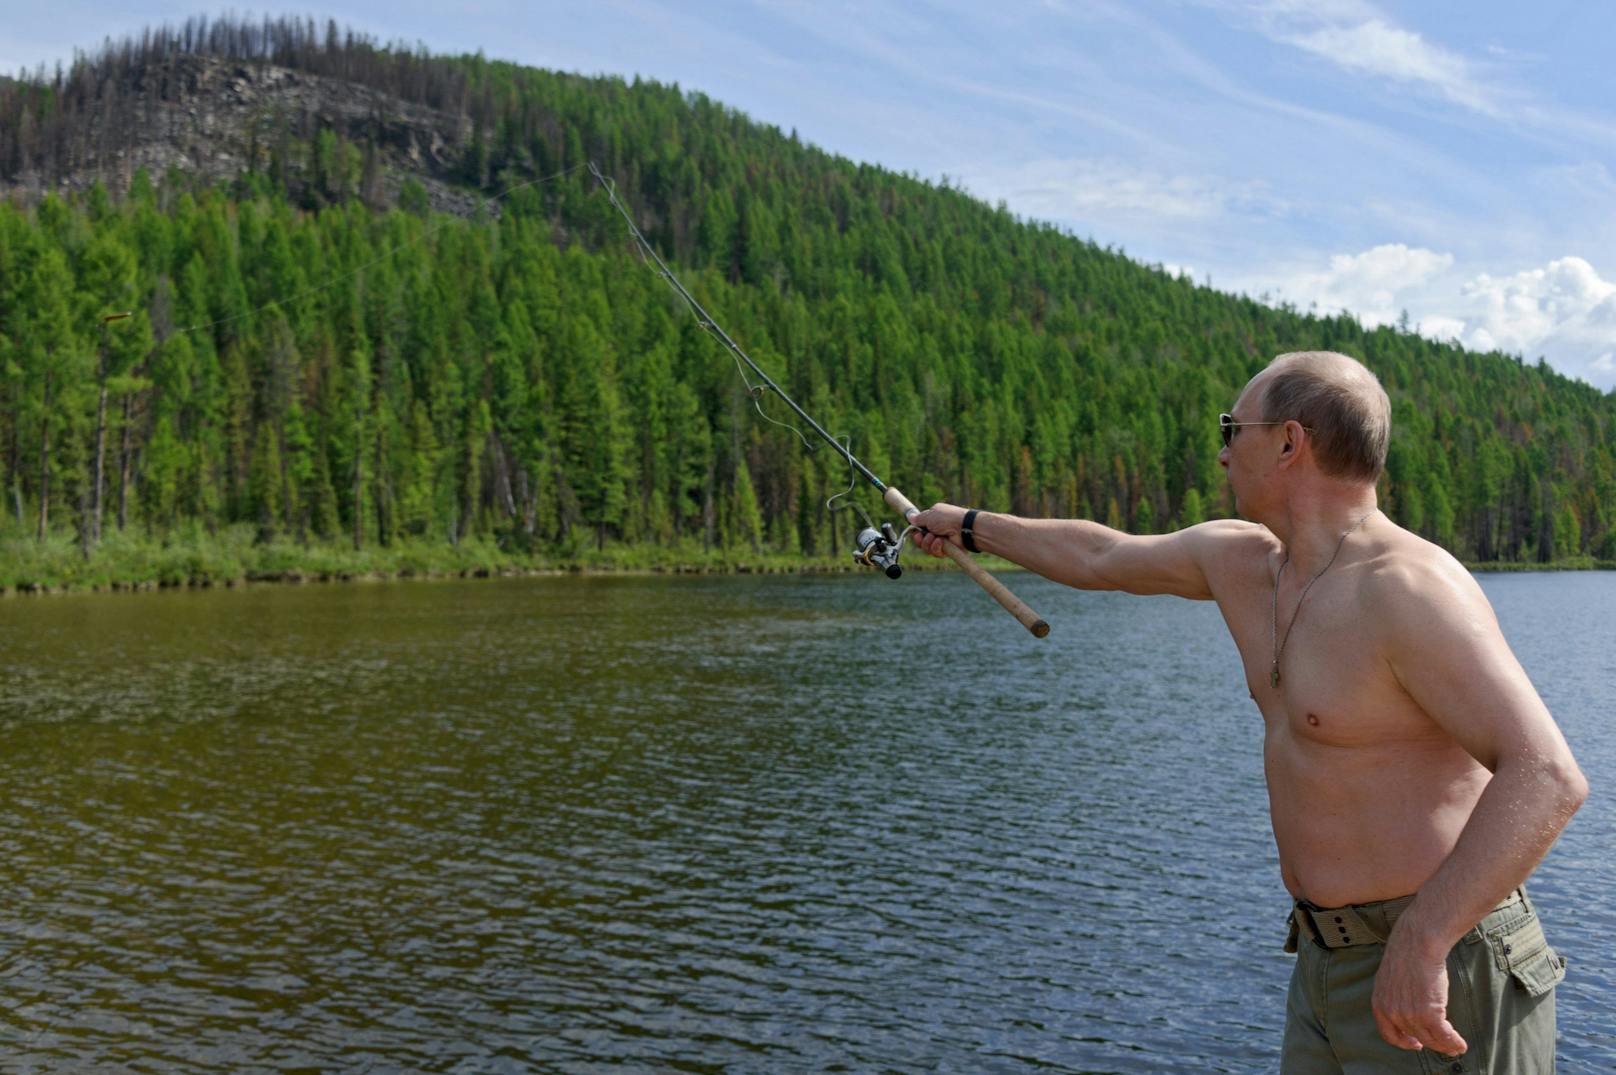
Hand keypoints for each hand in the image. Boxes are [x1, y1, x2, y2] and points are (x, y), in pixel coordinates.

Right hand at [909, 502, 966, 557]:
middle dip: (921, 540)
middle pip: (922, 540)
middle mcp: (937, 530)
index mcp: (933, 519)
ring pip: (927, 548)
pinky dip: (936, 548)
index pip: (920, 528)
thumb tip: (910, 518)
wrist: (963, 528)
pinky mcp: (947, 550)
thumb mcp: (929, 515)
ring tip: (936, 538)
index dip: (916, 532)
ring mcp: (942, 540)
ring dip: (928, 543)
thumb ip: (918, 518)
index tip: (915, 532)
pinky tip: (941, 542)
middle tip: (923, 536)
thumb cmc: (947, 518)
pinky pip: (936, 553)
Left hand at [1372, 925, 1466, 1055]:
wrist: (1417, 942)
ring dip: (1445, 1046)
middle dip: (1430, 1043)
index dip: (1403, 1042)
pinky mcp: (1428, 1013)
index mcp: (1379, 1003)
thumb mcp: (1392, 977)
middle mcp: (1392, 1012)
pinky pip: (1444, 1036)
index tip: (1416, 1043)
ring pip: (1430, 1039)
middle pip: (1414, 1037)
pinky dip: (1454, 1043)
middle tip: (1442, 1045)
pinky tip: (1461, 1044)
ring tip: (1456, 1048)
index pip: (1388, 1034)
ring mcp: (1409, 1014)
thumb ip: (1396, 995)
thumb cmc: (1408, 953)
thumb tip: (1410, 1006)